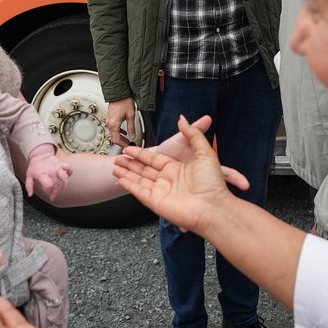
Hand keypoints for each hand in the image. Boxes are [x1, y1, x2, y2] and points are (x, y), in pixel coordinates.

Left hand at [24, 145, 72, 200]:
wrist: (40, 155)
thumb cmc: (35, 167)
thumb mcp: (29, 176)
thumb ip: (29, 186)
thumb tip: (30, 195)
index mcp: (42, 174)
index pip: (48, 184)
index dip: (48, 190)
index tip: (47, 191)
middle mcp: (51, 171)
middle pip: (55, 184)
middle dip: (54, 192)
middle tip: (52, 197)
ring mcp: (57, 168)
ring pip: (64, 177)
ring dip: (65, 184)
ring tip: (63, 189)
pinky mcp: (61, 164)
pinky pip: (68, 168)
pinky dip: (70, 172)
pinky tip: (68, 176)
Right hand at [105, 97, 137, 147]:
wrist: (119, 92)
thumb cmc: (124, 101)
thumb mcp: (130, 116)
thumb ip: (131, 128)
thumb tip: (133, 136)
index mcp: (114, 124)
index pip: (116, 140)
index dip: (122, 145)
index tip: (128, 146)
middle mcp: (109, 123)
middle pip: (113, 137)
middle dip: (121, 142)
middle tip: (128, 144)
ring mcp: (108, 120)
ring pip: (113, 133)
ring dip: (120, 137)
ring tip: (127, 139)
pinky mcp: (110, 117)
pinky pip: (112, 127)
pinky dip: (118, 131)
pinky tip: (124, 131)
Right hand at [113, 115, 248, 234]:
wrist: (213, 207)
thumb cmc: (212, 183)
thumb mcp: (205, 153)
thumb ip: (193, 134)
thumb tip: (182, 119)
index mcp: (177, 169)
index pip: (154, 159)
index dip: (141, 153)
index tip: (128, 148)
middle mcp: (168, 180)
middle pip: (144, 170)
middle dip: (130, 163)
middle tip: (117, 157)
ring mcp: (161, 192)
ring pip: (139, 180)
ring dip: (126, 173)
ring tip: (114, 166)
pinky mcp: (156, 203)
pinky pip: (139, 192)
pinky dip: (129, 186)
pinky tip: (119, 179)